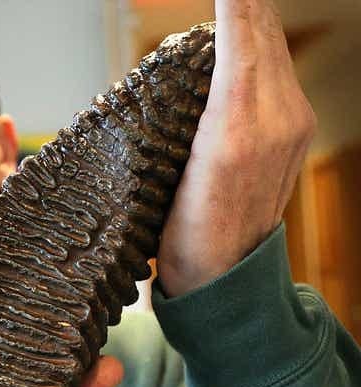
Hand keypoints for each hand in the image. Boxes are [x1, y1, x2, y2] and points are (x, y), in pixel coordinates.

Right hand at [157, 0, 316, 296]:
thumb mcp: (176, 170)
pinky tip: (240, 33)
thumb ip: (198, 107)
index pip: (243, 32)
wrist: (223, 277)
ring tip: (229, 3)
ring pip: (271, 47)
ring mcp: (291, 124)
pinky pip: (274, 70)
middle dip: (241, 1)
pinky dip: (255, 41)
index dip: (233, 1)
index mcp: (242, 126)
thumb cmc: (189, 236)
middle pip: (263, 31)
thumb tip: (207, 55)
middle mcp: (280, 118)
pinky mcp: (292, 134)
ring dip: (249, 15)